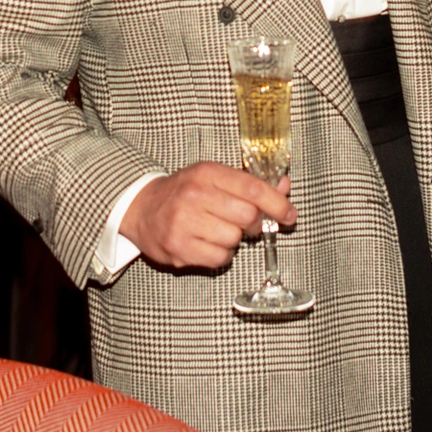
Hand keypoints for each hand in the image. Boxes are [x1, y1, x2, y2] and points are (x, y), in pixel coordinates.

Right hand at [120, 162, 295, 269]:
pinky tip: (208, 243)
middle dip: (254, 223)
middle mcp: (195, 196)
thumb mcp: (215, 178)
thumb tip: (285, 187)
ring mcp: (184, 223)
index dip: (278, 204)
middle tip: (246, 222)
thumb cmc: (185, 192)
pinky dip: (220, 255)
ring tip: (218, 230)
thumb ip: (250, 183)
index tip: (289, 215)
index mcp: (207, 173)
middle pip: (247, 216)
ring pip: (234, 240)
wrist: (142, 208)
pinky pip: (219, 259)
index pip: (253, 189)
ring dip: (234, 239)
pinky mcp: (177, 248)